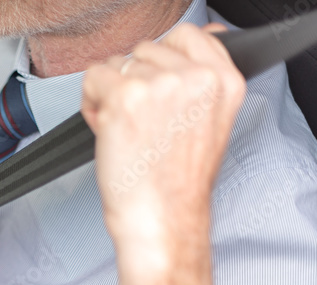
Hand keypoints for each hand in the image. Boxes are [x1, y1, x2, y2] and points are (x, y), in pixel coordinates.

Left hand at [81, 23, 245, 259]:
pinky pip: (92, 77)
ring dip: (112, 95)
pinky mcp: (127, 95)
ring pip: (117, 63)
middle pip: (147, 49)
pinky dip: (91, 103)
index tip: (157, 89)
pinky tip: (109, 129)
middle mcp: (197, 78)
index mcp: (225, 82)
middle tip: (143, 124)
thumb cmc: (177, 183)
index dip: (163, 61)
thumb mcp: (210, 122)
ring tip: (128, 131)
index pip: (191, 35)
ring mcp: (161, 84)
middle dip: (136, 83)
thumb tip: (208, 34)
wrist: (162, 218)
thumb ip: (205, 77)